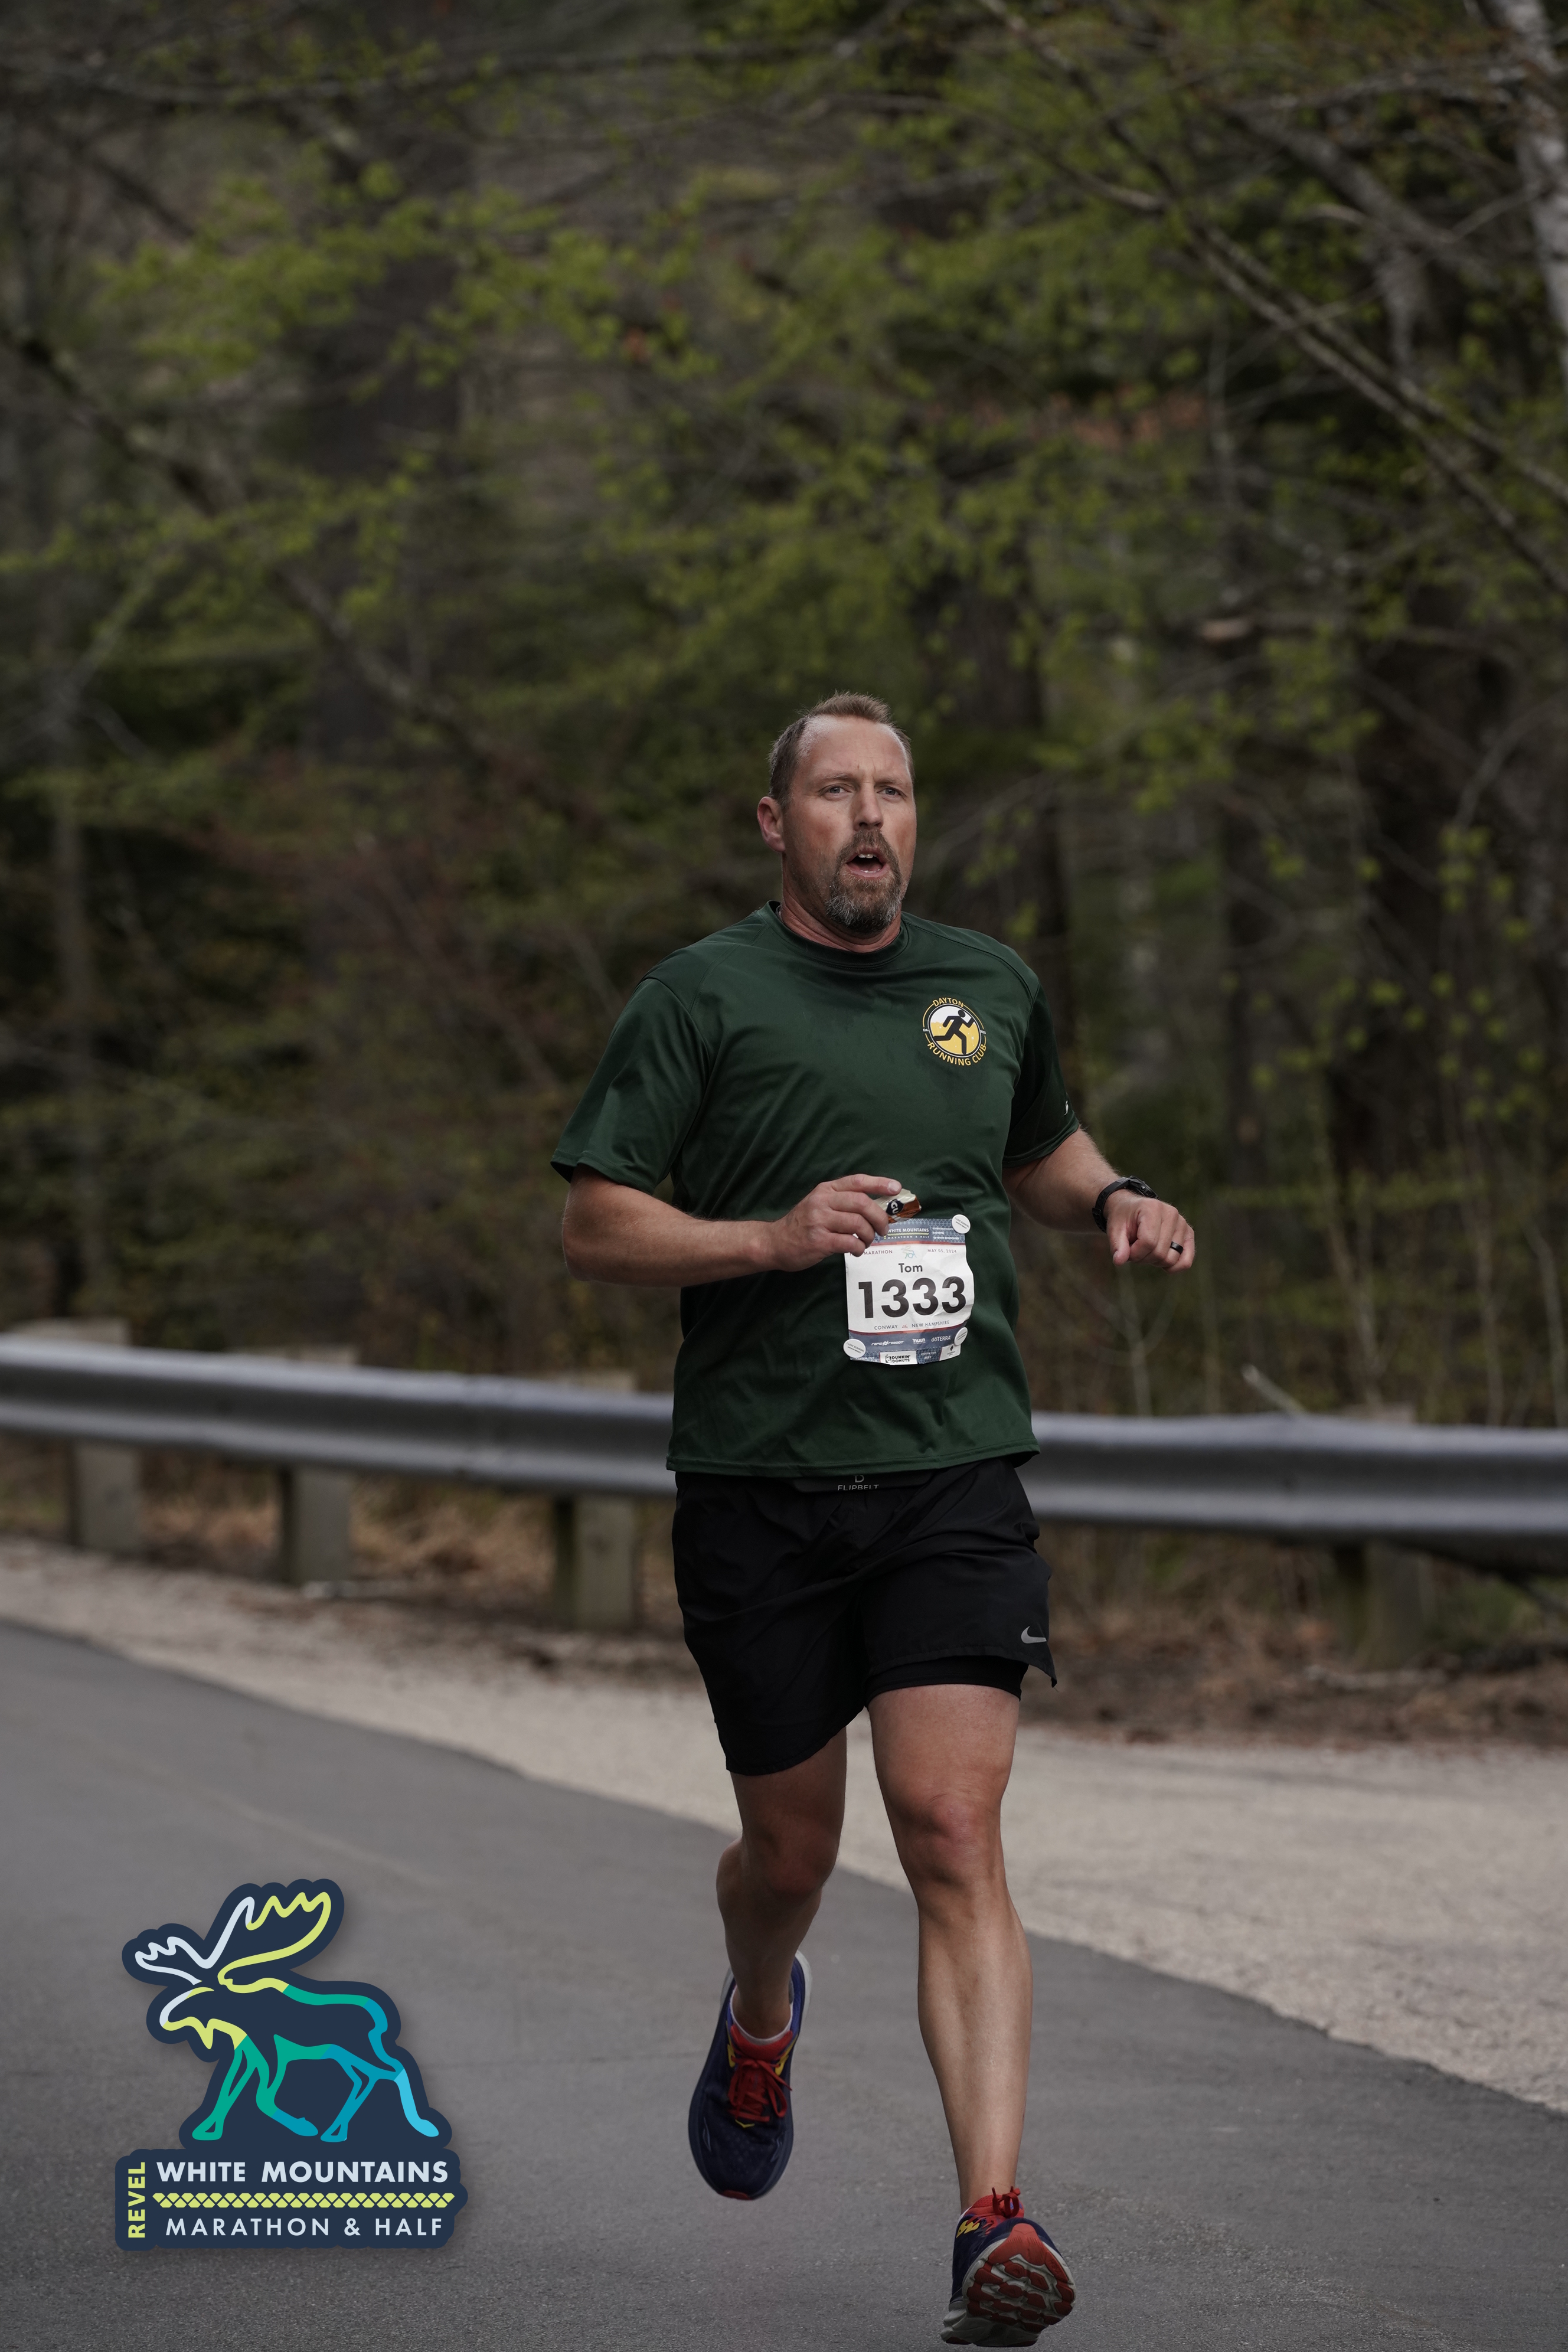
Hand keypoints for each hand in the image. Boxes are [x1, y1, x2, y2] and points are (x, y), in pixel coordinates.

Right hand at [767, 1174, 902, 1271]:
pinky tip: (856, 1251)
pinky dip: (859, 1248)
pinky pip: (849, 1242)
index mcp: (825, 1189)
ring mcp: (819, 1220)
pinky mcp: (818, 1240)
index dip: (879, 1183)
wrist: (775, 1242)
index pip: (857, 1181)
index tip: (896, 1188)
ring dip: (869, 1235)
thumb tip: (877, 1207)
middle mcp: (822, 1201)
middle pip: (862, 1203)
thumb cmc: (803, 1224)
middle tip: (883, 1229)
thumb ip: (842, 1202)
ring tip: (866, 1242)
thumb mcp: (819, 1204)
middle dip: (879, 1217)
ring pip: (858, 1224)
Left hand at [1106, 1192, 1194, 1271]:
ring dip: (1155, 1262)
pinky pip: (1186, 1261)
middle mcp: (1172, 1213)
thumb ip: (1117, 1245)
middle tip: (1134, 1249)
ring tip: (1146, 1250)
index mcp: (1153, 1208)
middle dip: (1142, 1258)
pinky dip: (1173, 1267)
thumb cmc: (1124, 1219)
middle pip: (1159, 1252)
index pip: (1148, 1242)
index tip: (1126, 1249)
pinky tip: (1160, 1262)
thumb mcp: (1115, 1229)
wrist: (1133, 1210)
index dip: (1134, 1253)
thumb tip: (1119, 1261)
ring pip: (1171, 1259)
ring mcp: (1182, 1224)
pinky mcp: (1188, 1234)